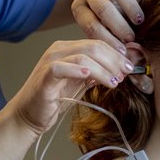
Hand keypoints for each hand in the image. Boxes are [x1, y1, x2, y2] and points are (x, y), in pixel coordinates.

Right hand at [8, 39, 132, 134]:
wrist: (29, 116)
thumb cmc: (54, 99)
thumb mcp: (81, 83)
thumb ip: (97, 73)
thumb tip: (120, 68)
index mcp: (68, 48)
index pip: (98, 43)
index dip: (116, 54)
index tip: (130, 66)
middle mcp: (58, 50)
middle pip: (94, 46)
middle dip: (114, 60)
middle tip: (125, 73)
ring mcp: (50, 61)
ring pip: (83, 55)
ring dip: (103, 69)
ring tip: (114, 81)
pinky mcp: (45, 76)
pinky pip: (61, 67)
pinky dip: (77, 70)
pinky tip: (90, 76)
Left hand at [71, 0, 144, 52]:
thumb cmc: (117, 19)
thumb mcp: (111, 31)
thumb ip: (117, 43)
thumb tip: (126, 60)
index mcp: (80, 9)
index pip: (91, 25)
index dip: (107, 40)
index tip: (122, 52)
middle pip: (101, 7)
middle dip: (118, 25)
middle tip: (131, 38)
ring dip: (128, 6)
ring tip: (139, 20)